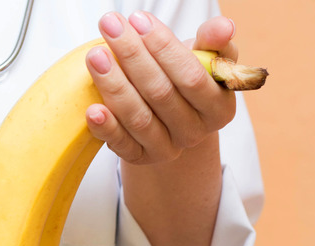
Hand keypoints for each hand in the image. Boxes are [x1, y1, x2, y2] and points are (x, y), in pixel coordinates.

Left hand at [85, 12, 237, 163]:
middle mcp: (194, 132)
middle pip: (160, 93)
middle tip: (109, 26)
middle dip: (132, 56)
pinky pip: (121, 144)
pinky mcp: (139, 157)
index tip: (138, 20)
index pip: (191, 75)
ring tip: (94, 56)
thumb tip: (223, 26)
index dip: (163, 47)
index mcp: (219, 107)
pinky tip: (91, 109)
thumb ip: (213, 42)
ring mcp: (166, 148)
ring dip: (114, 85)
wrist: (168, 118)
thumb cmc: (185, 79)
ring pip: (138, 117)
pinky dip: (106, 127)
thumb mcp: (205, 59)